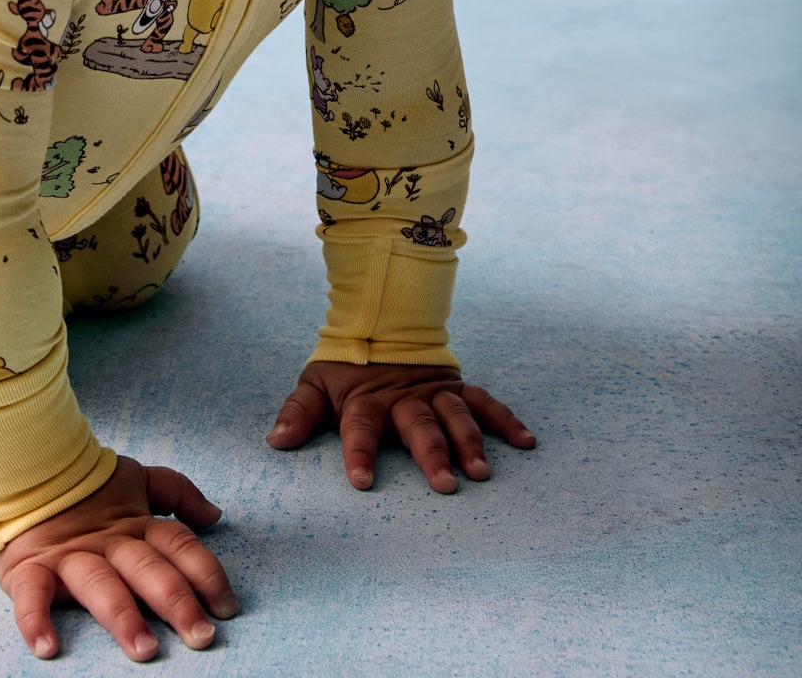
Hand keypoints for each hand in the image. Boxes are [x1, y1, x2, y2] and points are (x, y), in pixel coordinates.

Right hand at [0, 455, 237, 661]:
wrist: (21, 467)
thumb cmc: (82, 485)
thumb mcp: (133, 479)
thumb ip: (175, 492)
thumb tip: (214, 514)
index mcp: (135, 524)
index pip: (178, 545)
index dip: (206, 573)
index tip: (227, 607)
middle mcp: (107, 542)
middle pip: (148, 569)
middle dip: (176, 601)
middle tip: (201, 635)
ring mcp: (68, 556)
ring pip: (100, 584)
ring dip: (122, 615)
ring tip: (143, 648)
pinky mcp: (29, 568)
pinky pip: (31, 596)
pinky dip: (35, 620)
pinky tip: (47, 647)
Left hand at [267, 360, 534, 494]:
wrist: (379, 319)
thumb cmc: (346, 364)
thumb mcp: (315, 382)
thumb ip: (298, 412)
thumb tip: (276, 442)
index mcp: (366, 399)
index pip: (360, 427)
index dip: (359, 451)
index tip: (362, 480)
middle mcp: (403, 397)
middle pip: (418, 425)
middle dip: (431, 454)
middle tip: (445, 485)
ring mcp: (433, 391)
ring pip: (455, 415)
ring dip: (470, 441)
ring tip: (482, 471)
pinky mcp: (456, 386)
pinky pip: (485, 402)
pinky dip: (506, 420)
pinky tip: (526, 442)